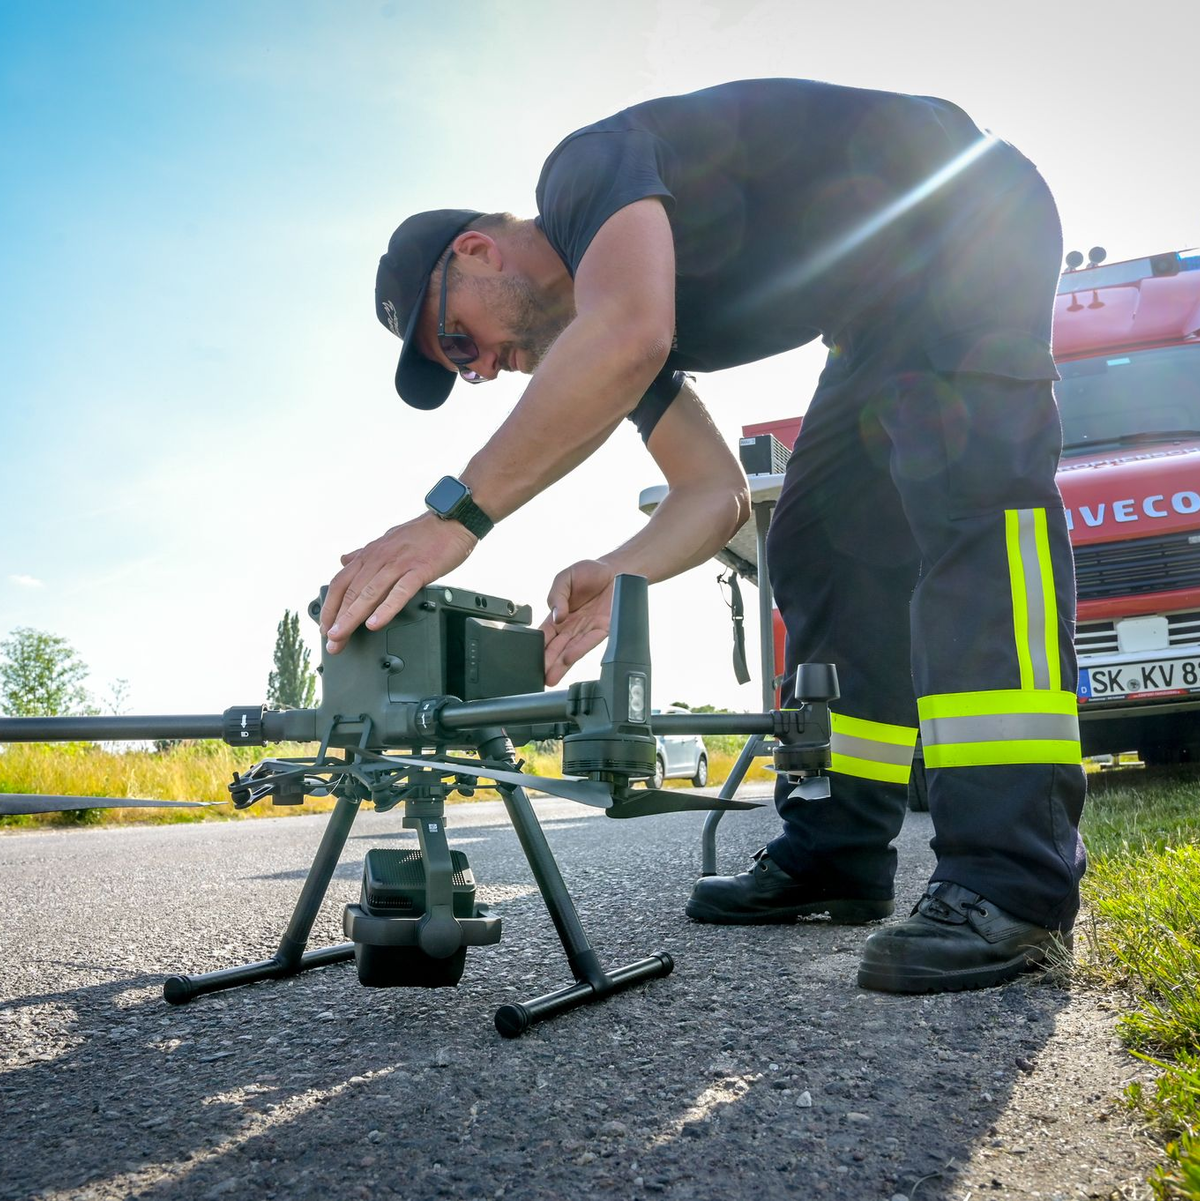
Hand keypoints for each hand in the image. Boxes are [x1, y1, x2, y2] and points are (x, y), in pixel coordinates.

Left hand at [320, 513, 477, 653]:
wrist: (452, 521)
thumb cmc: (424, 534)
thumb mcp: (387, 540)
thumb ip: (365, 554)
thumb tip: (345, 560)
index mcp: (371, 554)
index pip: (340, 582)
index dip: (329, 606)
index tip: (324, 625)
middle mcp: (380, 558)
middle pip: (350, 592)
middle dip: (337, 618)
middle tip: (331, 640)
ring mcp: (398, 564)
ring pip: (369, 593)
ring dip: (352, 617)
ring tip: (342, 635)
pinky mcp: (419, 570)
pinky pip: (399, 592)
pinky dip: (385, 609)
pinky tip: (375, 623)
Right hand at [540, 559, 617, 685]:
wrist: (616, 569)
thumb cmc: (589, 572)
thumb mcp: (565, 578)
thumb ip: (556, 596)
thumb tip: (556, 615)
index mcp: (559, 615)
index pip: (545, 634)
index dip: (537, 645)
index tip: (529, 657)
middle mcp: (572, 626)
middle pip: (556, 647)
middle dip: (547, 661)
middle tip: (538, 675)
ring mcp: (587, 629)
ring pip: (571, 649)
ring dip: (560, 664)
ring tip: (550, 677)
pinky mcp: (603, 628)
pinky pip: (589, 641)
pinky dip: (579, 650)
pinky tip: (568, 659)